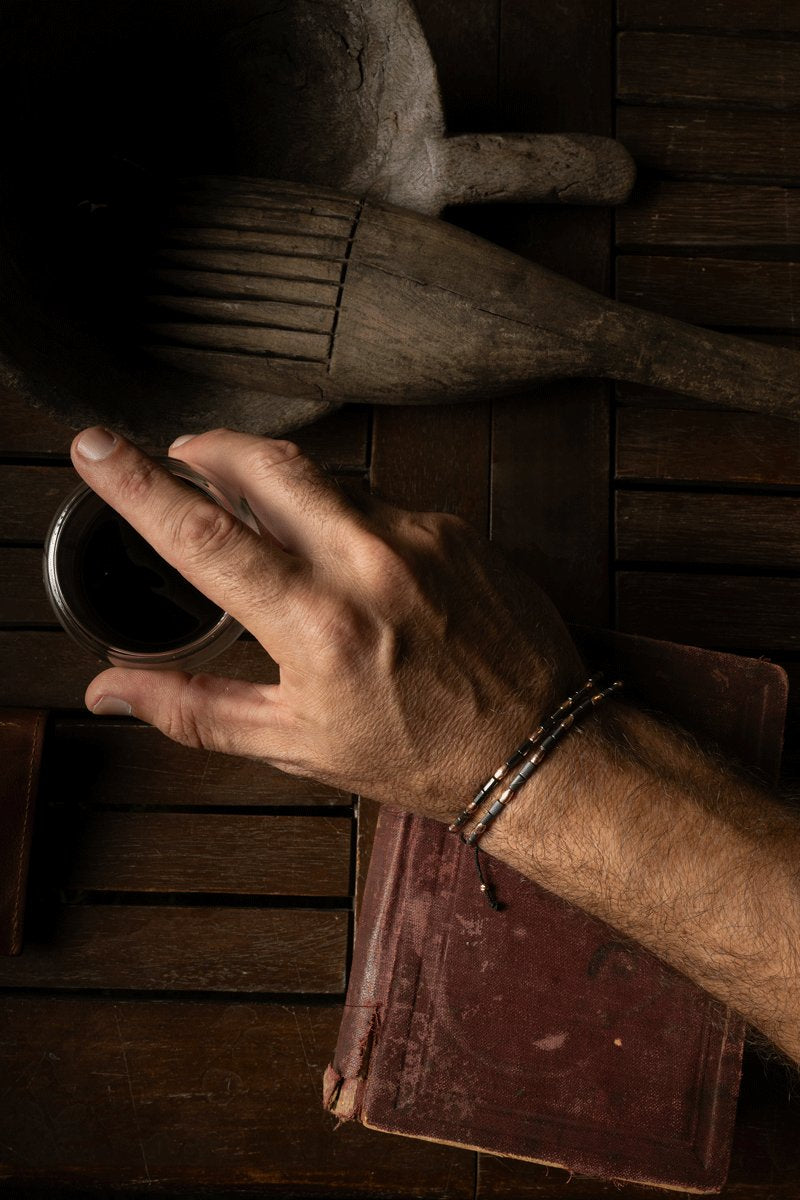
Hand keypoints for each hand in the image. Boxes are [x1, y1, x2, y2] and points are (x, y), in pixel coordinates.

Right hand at [72, 426, 582, 821]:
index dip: (136, 485)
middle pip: (267, 463)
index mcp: (317, 624)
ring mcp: (419, 537)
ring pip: (328, 477)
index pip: (205, 536)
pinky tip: (351, 554)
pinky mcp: (455, 528)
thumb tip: (110, 692)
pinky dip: (348, 514)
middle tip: (184, 454)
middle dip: (211, 446)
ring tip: (263, 511)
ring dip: (282, 481)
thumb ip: (194, 709)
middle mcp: (369, 564)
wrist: (538, 745)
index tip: (96, 449)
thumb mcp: (296, 744)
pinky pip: (381, 500)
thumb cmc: (422, 754)